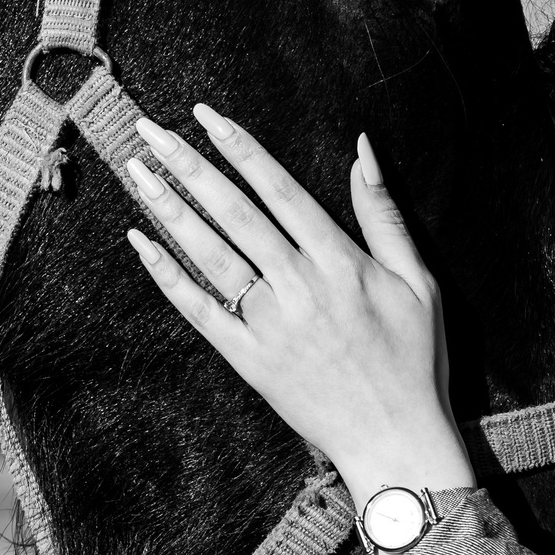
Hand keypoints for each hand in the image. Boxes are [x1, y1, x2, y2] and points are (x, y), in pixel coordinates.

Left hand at [123, 104, 474, 508]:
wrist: (394, 439)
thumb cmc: (414, 358)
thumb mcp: (417, 279)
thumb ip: (383, 213)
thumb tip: (362, 148)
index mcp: (340, 262)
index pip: (280, 189)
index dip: (241, 148)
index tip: (206, 115)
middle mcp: (299, 287)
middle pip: (235, 213)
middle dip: (190, 166)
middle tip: (150, 130)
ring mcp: (269, 324)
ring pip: (210, 254)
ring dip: (171, 209)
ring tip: (138, 172)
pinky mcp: (248, 359)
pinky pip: (199, 310)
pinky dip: (168, 276)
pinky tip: (141, 243)